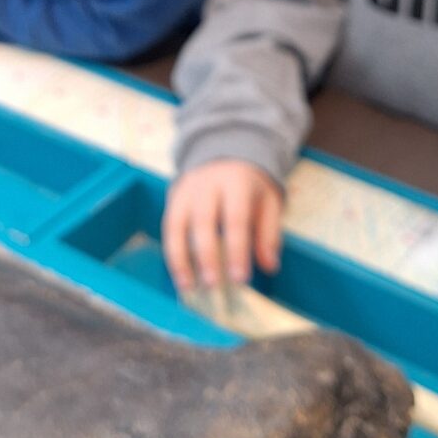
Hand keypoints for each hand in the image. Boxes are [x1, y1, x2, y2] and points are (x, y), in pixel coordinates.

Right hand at [162, 160, 282, 293]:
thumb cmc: (250, 185)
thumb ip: (269, 233)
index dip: (237, 250)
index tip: (240, 278)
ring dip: (180, 258)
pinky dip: (171, 252)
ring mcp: (186, 189)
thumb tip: (269, 266)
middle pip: (202, 221)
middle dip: (206, 256)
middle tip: (212, 285)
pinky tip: (179, 274)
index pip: (235, 218)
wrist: (226, 150)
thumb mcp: (270, 201)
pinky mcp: (173, 196)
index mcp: (237, 182)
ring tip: (187, 286)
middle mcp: (207, 184)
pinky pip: (168, 226)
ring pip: (176, 224)